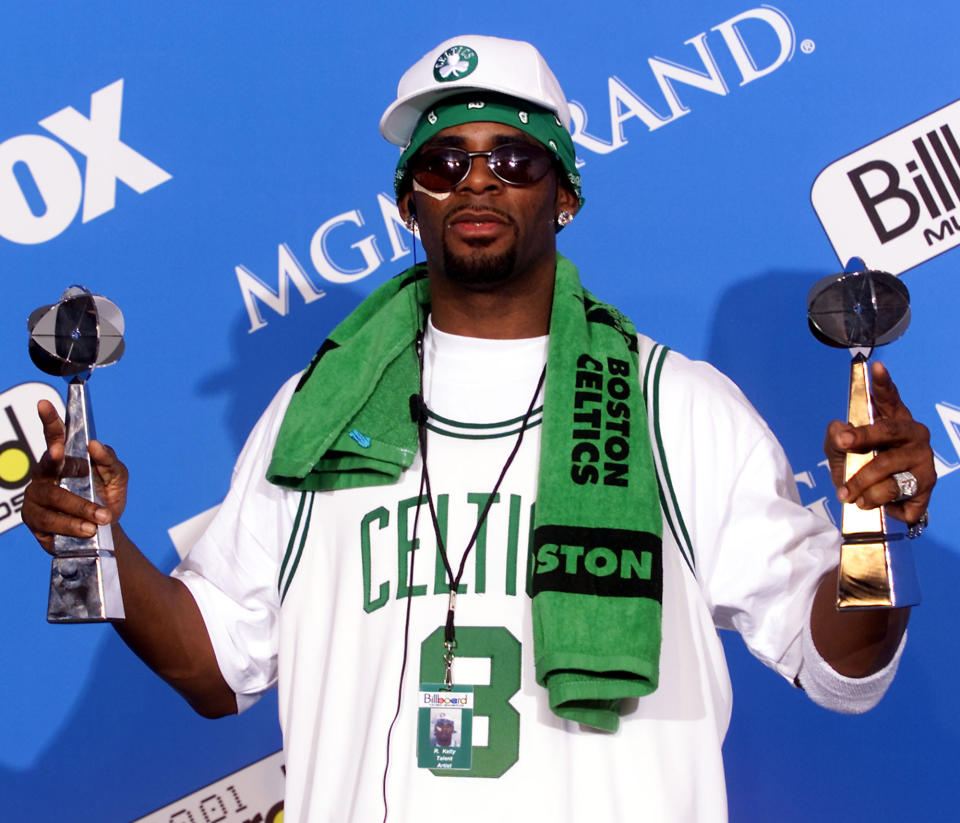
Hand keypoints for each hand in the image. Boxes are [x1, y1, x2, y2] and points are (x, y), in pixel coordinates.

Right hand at [20, 400, 128, 553]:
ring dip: (79, 507)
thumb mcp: (117, 477)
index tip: (44, 405)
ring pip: (53, 497)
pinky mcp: (35, 522)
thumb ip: (110, 460)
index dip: (48, 419)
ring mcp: (37, 498)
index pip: (55, 435)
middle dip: (55, 460)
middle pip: (46, 465)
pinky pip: (50, 522)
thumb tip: (95, 445)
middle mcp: (46, 475)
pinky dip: (71, 525)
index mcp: (65, 459)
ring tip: (101, 517)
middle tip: (60, 454)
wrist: (105, 530)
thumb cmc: (106, 497)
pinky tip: (87, 529)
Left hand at [823, 362, 934, 524]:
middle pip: (889, 433)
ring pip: (891, 475)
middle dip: (863, 438)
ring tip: (849, 496)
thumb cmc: (859, 464)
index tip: (874, 367)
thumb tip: (839, 429)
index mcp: (894, 421)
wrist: (876, 498)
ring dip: (864, 488)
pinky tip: (881, 508)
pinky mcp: (926, 491)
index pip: (890, 398)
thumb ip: (835, 436)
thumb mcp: (840, 449)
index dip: (883, 383)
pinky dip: (884, 509)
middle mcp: (914, 438)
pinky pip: (902, 503)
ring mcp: (924, 464)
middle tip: (842, 444)